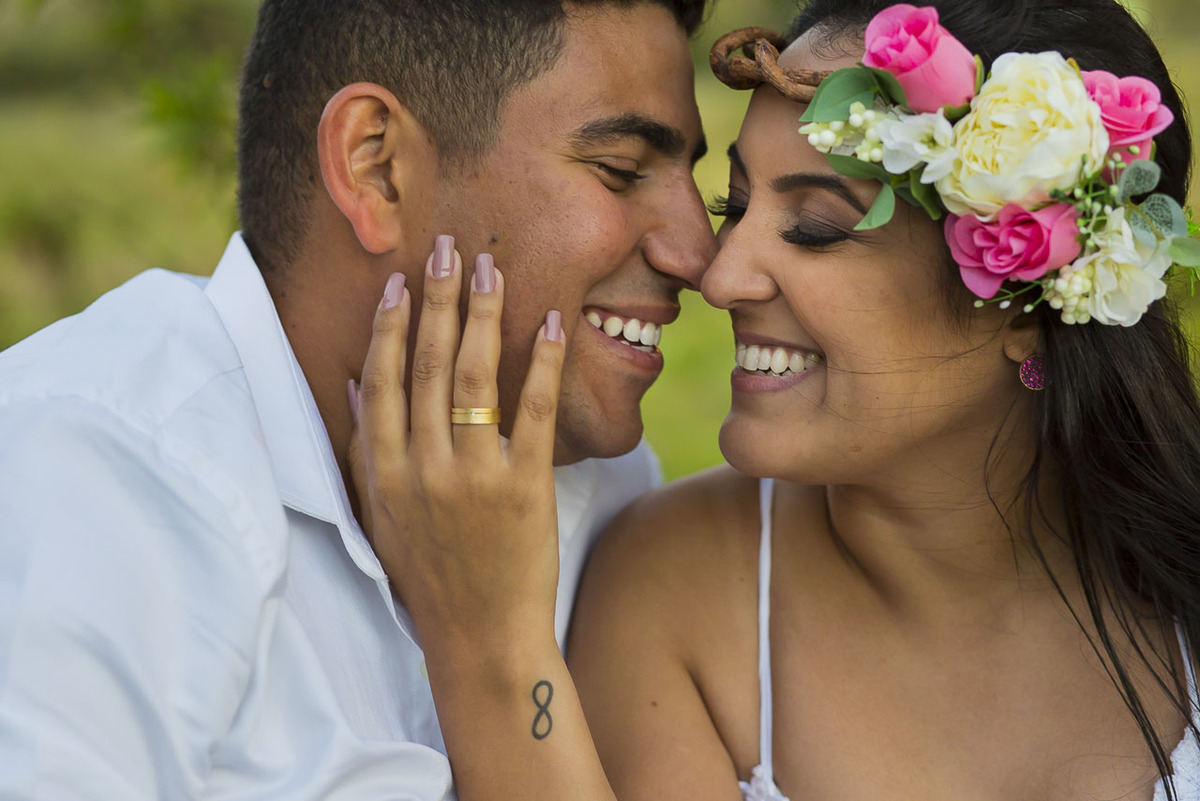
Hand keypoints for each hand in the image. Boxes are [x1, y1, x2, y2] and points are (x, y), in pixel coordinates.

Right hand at [347, 235, 566, 652]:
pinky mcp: (526, 486)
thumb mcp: (380, 515)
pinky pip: (535, 412)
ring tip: (489, 269)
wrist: (480, 637)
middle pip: (429, 365)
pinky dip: (542, 364)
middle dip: (438, 299)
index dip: (392, 325)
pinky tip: (550, 323)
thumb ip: (366, 449)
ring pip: (475, 378)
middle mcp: (424, 467)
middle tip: (449, 248)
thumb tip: (356, 382)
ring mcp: (475, 475)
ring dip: (481, 316)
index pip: (383, 380)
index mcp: (385, 472)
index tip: (402, 281)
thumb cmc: (428, 576)